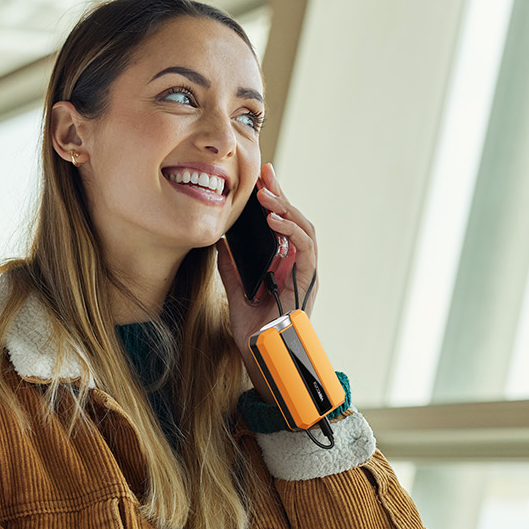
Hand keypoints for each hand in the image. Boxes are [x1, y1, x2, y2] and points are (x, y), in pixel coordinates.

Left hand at [214, 163, 318, 401]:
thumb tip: (219, 241)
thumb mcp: (235, 292)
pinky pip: (306, 249)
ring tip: (266, 194)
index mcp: (284, 264)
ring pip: (304, 229)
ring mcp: (306, 272)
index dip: (273, 199)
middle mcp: (299, 265)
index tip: (260, 178)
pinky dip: (292, 231)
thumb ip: (232, 266)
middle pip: (294, 220)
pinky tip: (274, 220)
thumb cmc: (253, 330)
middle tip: (266, 172)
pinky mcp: (308, 281)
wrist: (261, 357)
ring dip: (287, 208)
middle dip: (281, 194)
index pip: (282, 224)